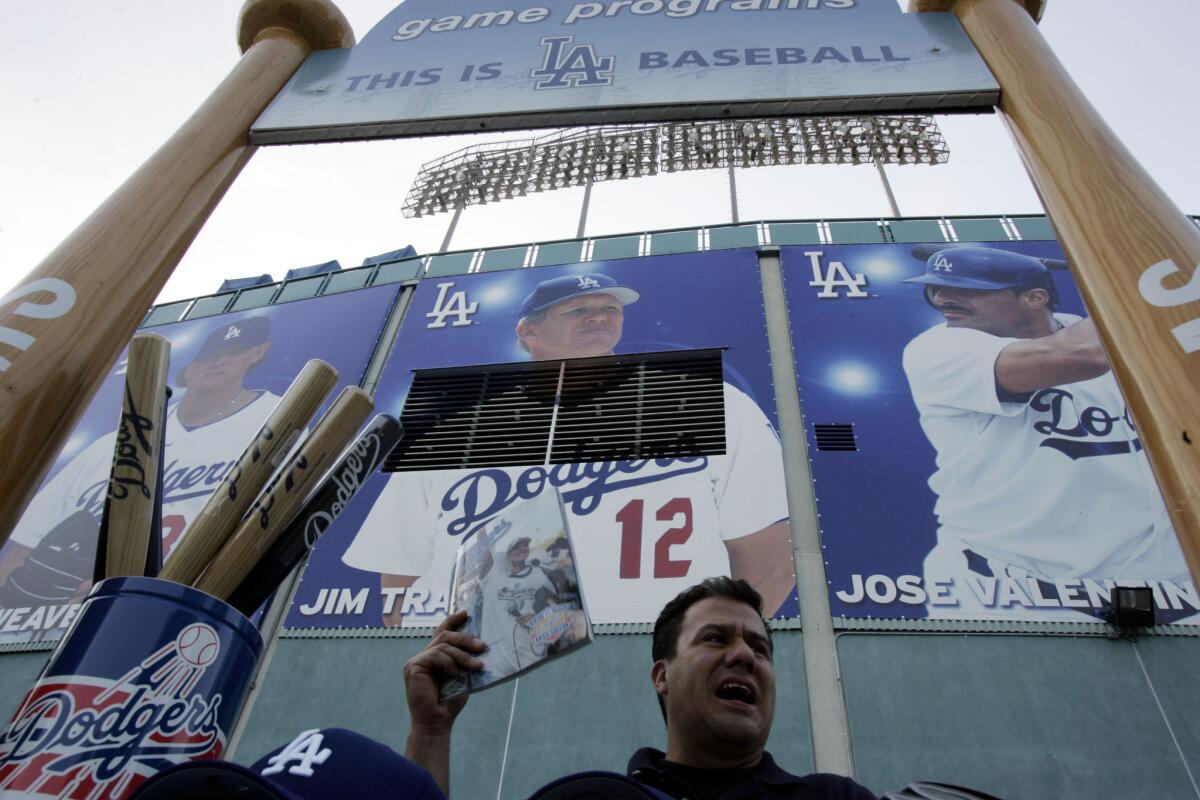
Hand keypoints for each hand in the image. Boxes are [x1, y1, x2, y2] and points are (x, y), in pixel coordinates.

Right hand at [403, 610, 485, 734]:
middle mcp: (423, 656)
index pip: (440, 632)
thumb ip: (464, 660)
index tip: (466, 613)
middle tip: (483, 646)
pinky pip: (436, 656)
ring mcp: (416, 661)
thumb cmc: (450, 702)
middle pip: (444, 635)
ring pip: (443, 646)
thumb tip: (482, 645)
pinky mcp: (413, 667)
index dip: (452, 620)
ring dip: (463, 655)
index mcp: (434, 656)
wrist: (437, 722)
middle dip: (465, 638)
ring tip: (478, 666)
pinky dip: (449, 664)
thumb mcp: (462, 676)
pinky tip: (454, 675)